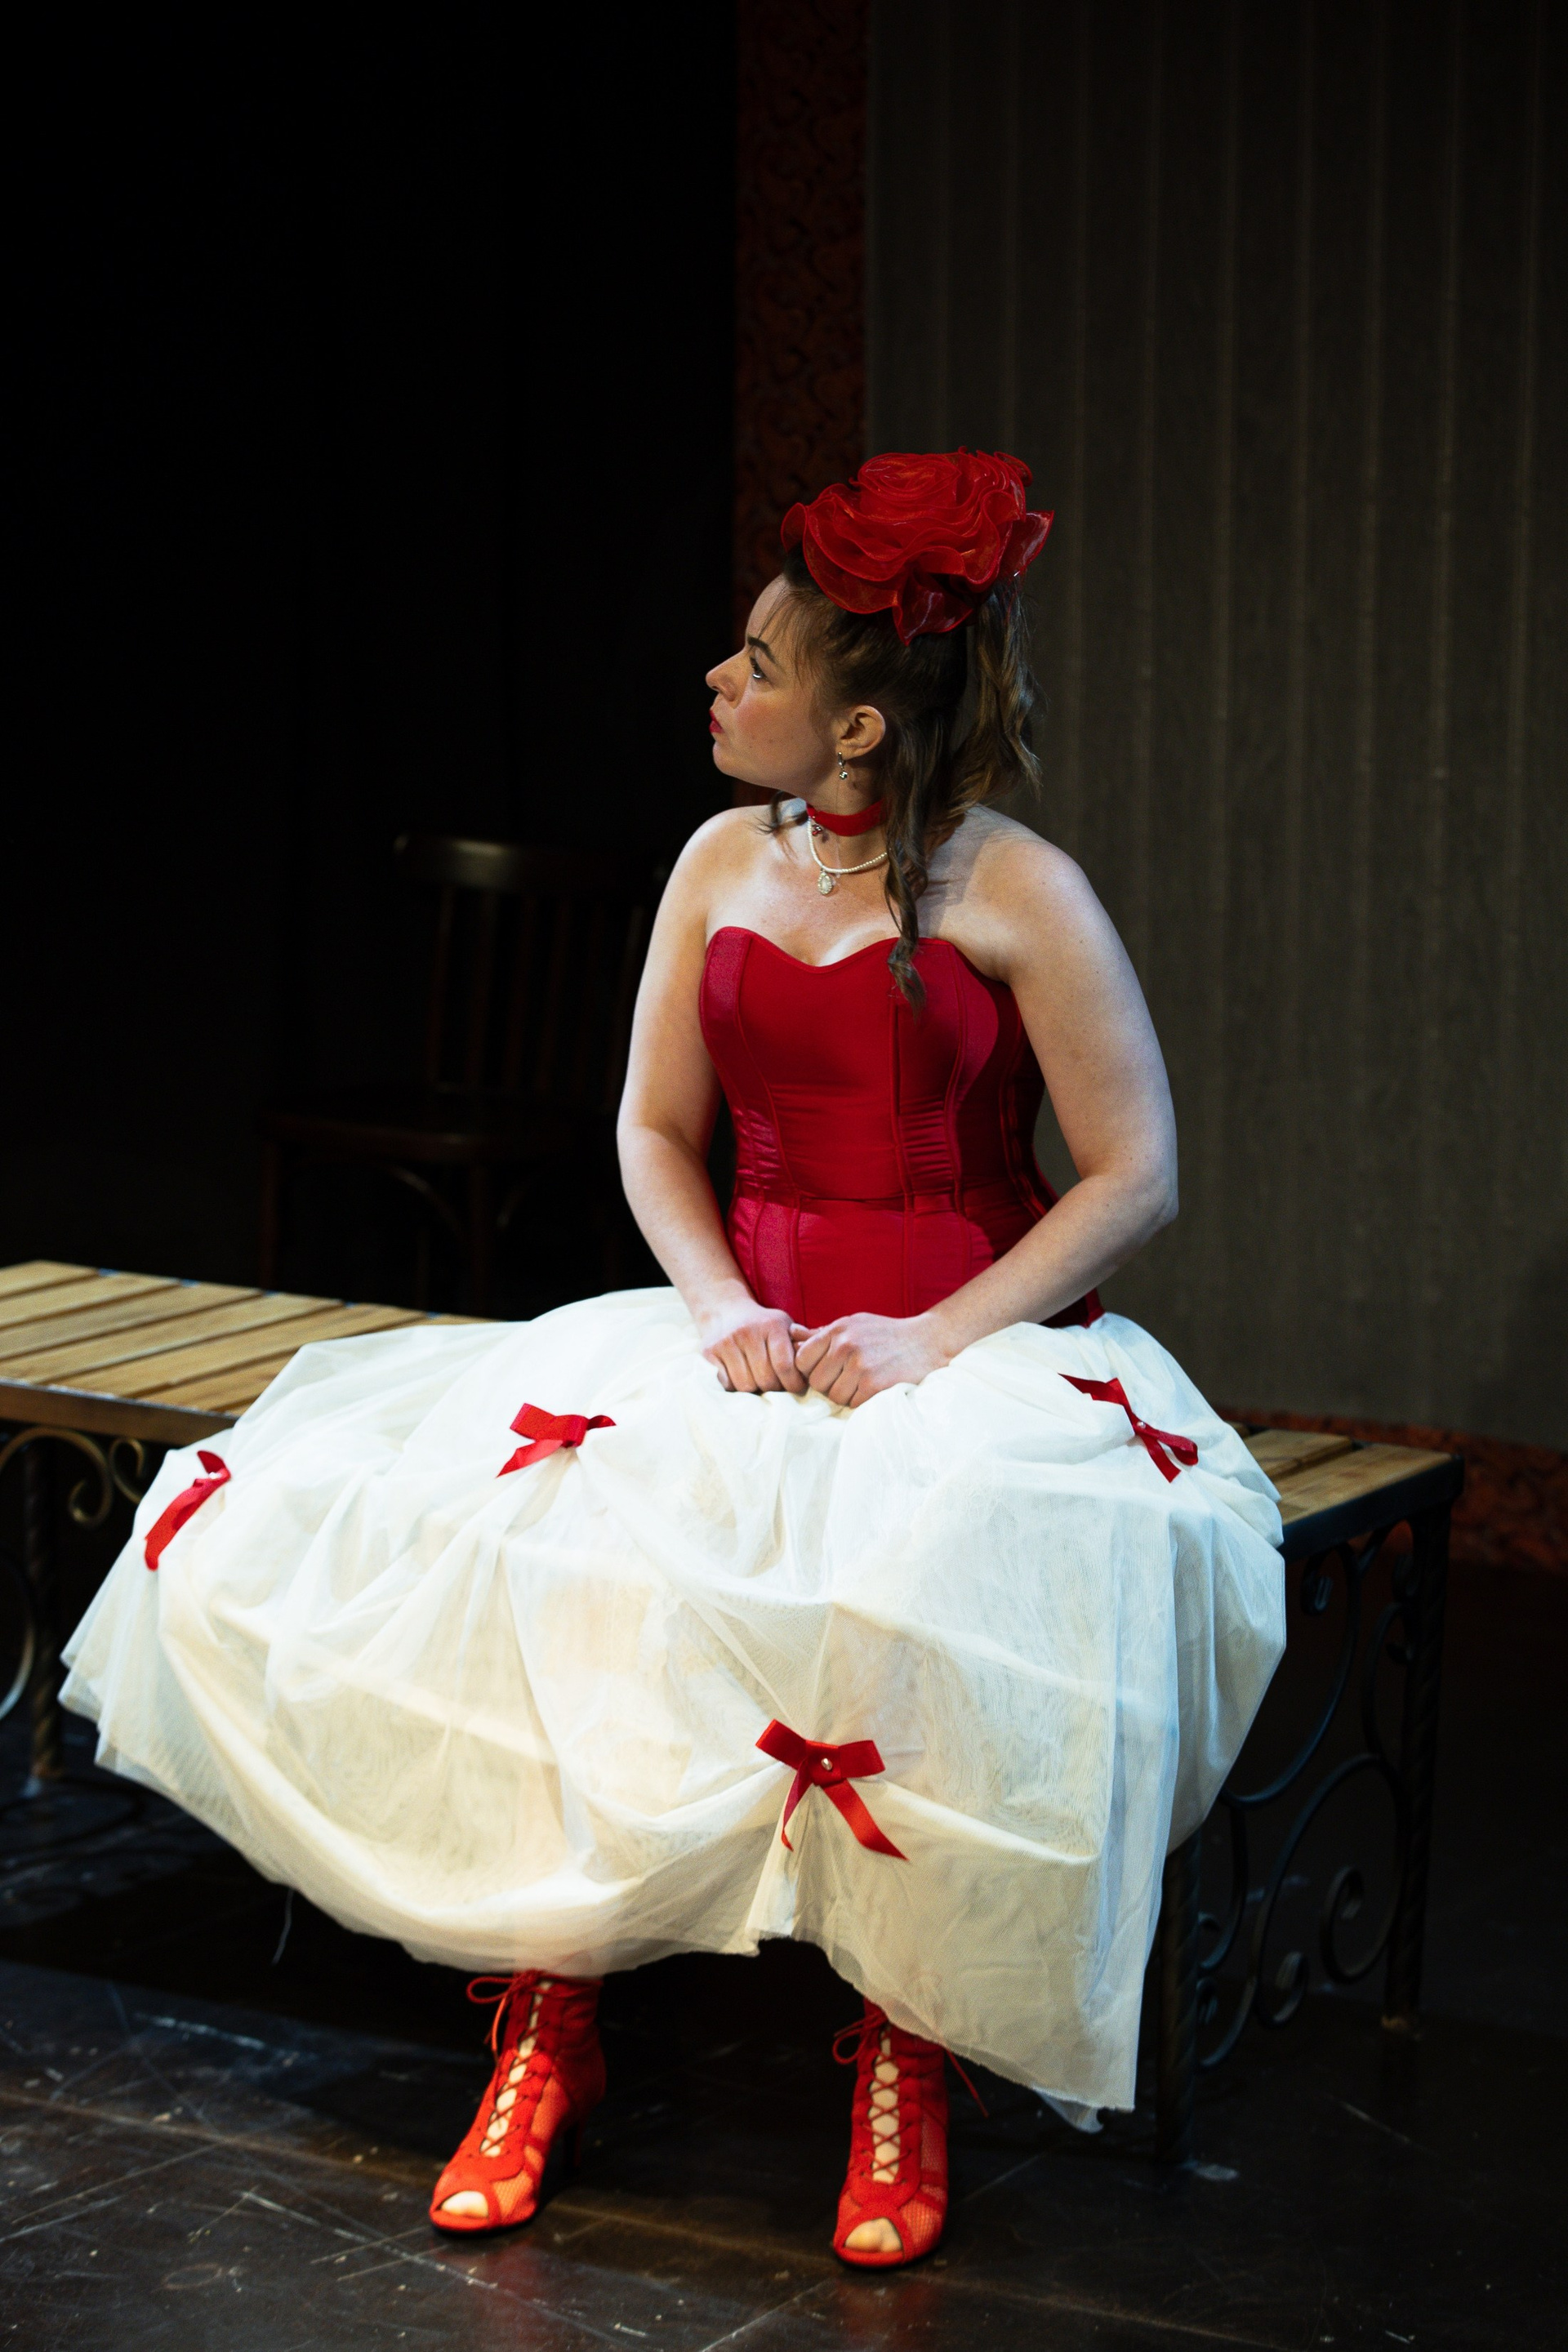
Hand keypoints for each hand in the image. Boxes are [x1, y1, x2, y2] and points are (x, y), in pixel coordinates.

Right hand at [698, 1295, 807, 1394]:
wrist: (725, 1310)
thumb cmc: (762, 1324)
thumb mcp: (784, 1325)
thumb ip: (802, 1342)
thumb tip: (818, 1358)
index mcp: (772, 1325)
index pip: (785, 1366)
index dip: (794, 1384)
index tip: (796, 1388)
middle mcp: (748, 1332)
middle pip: (766, 1379)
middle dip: (774, 1389)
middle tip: (777, 1387)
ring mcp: (726, 1342)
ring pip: (745, 1385)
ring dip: (754, 1390)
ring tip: (758, 1383)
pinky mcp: (709, 1352)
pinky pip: (726, 1384)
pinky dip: (734, 1387)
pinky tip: (741, 1379)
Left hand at [790, 1312, 952, 1407]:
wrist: (929, 1340)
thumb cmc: (887, 1334)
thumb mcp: (854, 1324)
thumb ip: (823, 1333)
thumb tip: (790, 1336)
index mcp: (837, 1329)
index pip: (801, 1360)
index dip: (810, 1370)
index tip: (826, 1372)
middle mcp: (845, 1345)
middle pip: (816, 1382)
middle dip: (829, 1386)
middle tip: (848, 1379)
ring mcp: (860, 1365)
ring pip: (834, 1397)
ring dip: (846, 1396)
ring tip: (863, 1383)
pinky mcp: (874, 1385)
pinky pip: (853, 1404)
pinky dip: (862, 1402)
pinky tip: (874, 1389)